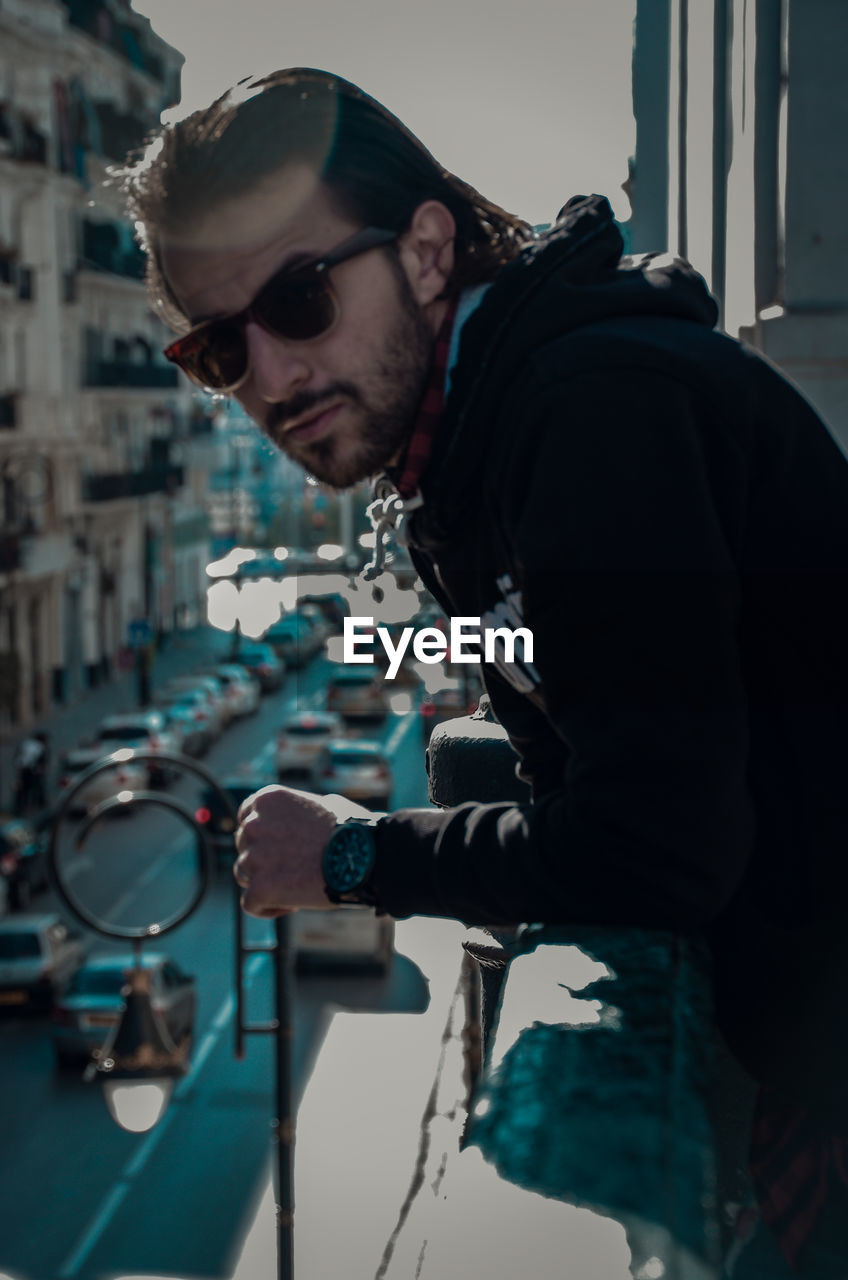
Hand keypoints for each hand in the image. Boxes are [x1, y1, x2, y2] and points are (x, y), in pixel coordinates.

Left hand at [233, 785, 373, 917]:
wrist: (364, 858)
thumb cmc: (353, 831)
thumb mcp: (324, 804)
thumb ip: (299, 812)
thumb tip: (298, 822)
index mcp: (268, 799)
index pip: (246, 817)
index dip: (263, 835)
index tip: (281, 847)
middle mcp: (254, 824)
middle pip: (246, 847)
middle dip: (265, 858)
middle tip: (295, 868)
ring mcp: (254, 856)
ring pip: (245, 874)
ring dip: (266, 881)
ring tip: (297, 886)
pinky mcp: (259, 887)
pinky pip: (251, 903)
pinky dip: (268, 907)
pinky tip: (293, 903)